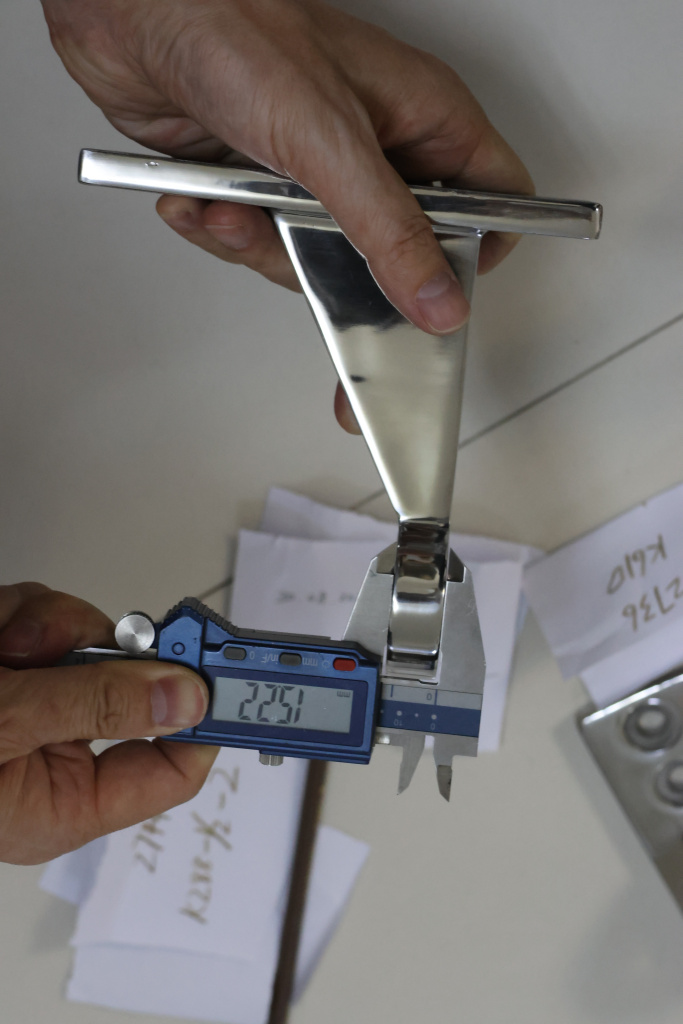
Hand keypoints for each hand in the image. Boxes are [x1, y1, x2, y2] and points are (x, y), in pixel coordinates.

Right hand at [0, 583, 216, 864]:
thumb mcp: (7, 730)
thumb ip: (95, 706)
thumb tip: (185, 700)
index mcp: (65, 803)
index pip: (173, 768)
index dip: (205, 716)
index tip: (226, 666)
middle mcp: (60, 753)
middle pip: (134, 680)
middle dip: (92, 650)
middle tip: (52, 646)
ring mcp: (42, 704)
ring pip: (92, 637)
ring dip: (45, 628)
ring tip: (3, 645)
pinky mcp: (20, 666)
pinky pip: (49, 618)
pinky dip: (18, 615)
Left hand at [42, 0, 532, 431]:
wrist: (133, 15)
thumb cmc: (235, 29)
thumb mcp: (332, 145)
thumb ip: (389, 233)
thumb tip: (438, 299)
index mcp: (423, 117)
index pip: (493, 198)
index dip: (477, 252)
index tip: (439, 294)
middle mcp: (376, 146)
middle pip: (395, 251)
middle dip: (335, 265)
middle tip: (300, 241)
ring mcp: (318, 168)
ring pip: (319, 258)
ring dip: (262, 246)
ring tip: (233, 208)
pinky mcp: (263, 185)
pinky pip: (261, 244)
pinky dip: (224, 233)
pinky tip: (203, 201)